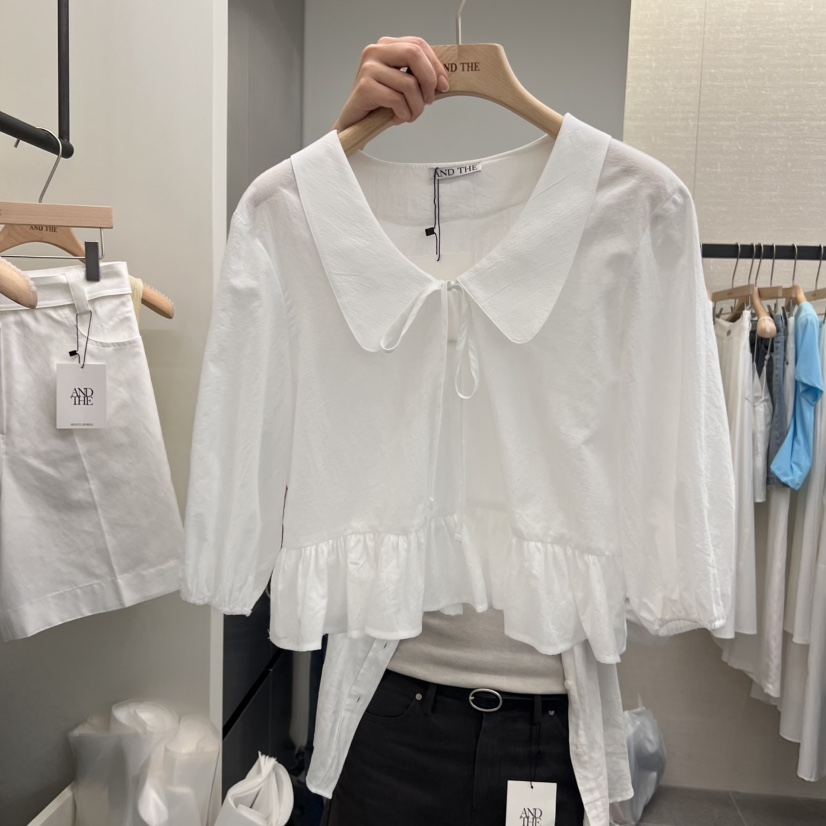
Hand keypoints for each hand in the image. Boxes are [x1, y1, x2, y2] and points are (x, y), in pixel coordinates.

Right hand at [333, 36, 449, 131]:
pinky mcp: (365, 87)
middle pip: (414, 54)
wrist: (355, 123)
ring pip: (409, 83)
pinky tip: (397, 118)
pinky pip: (397, 100)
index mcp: (387, 46)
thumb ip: (418, 75)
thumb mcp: (402, 84)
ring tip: (409, 115)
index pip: (418, 45)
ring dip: (416, 107)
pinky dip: (403, 114)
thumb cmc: (380, 104)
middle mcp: (375, 51)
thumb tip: (443, 80)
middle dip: (429, 81)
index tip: (444, 85)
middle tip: (428, 100)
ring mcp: (368, 68)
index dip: (436, 66)